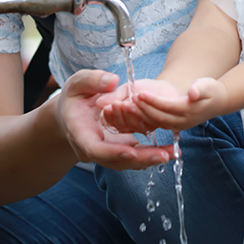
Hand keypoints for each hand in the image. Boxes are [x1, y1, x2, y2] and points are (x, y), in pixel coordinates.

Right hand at [55, 70, 171, 169]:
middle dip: (140, 159)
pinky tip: (168, 150)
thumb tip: (112, 82)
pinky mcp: (116, 150)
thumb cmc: (74, 97)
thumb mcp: (77, 83)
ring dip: (149, 159)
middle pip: (116, 160)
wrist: (70, 114)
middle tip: (164, 155)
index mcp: (79, 133)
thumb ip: (92, 80)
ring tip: (172, 153)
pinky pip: (132, 157)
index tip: (132, 151)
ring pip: (126, 162)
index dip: (113, 152)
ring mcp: (105, 152)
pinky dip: (149, 155)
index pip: (95, 149)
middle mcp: (91, 149)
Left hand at [131, 77, 228, 131]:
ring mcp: (178, 125)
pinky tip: (134, 113)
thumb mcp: (208, 85)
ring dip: (141, 115)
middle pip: (159, 117)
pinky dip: (145, 119)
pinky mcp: (174, 126)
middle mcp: (183, 121)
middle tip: (128, 100)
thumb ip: (200, 88)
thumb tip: (192, 92)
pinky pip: (157, 124)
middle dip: (143, 109)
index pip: (168, 106)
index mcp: (190, 111)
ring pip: (156, 122)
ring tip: (127, 106)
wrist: (217, 101)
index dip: (153, 101)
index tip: (139, 93)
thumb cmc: (211, 90)